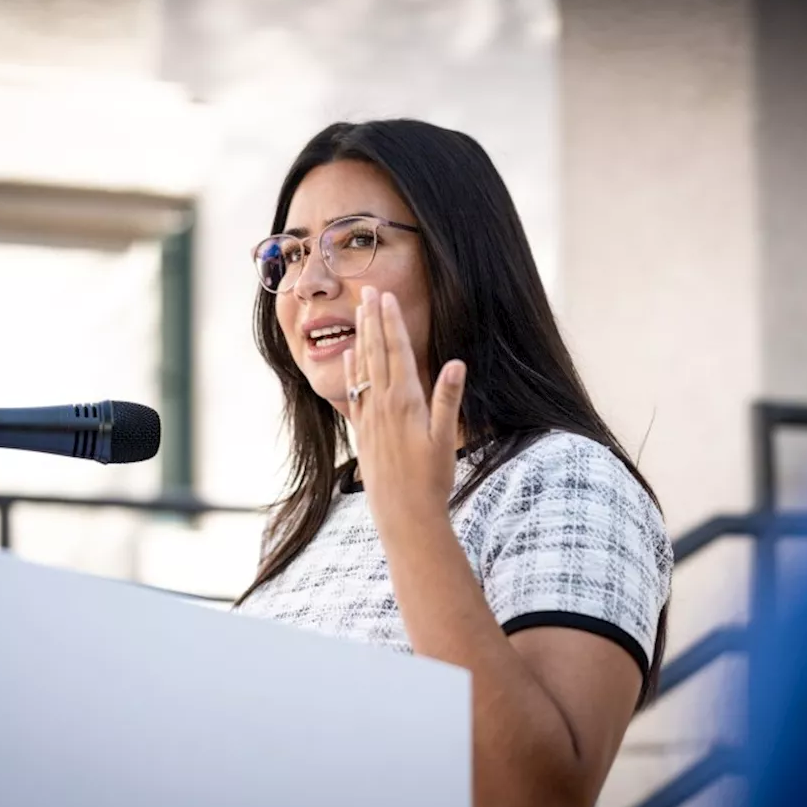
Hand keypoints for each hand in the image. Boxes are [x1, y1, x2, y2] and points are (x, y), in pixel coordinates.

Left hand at [343, 286, 466, 537]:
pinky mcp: (363, 431)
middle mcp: (382, 405)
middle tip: (367, 290)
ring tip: (358, 312)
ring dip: (361, 337)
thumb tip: (458, 363)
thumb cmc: (431, 480)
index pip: (397, 352)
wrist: (403, 516)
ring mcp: (369, 417)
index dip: (390, 322)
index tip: (385, 296)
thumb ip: (448, 399)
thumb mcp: (445, 439)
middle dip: (372, 319)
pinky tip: (349, 355)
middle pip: (376, 352)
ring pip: (363, 367)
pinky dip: (351, 370)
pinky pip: (354, 392)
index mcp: (405, 402)